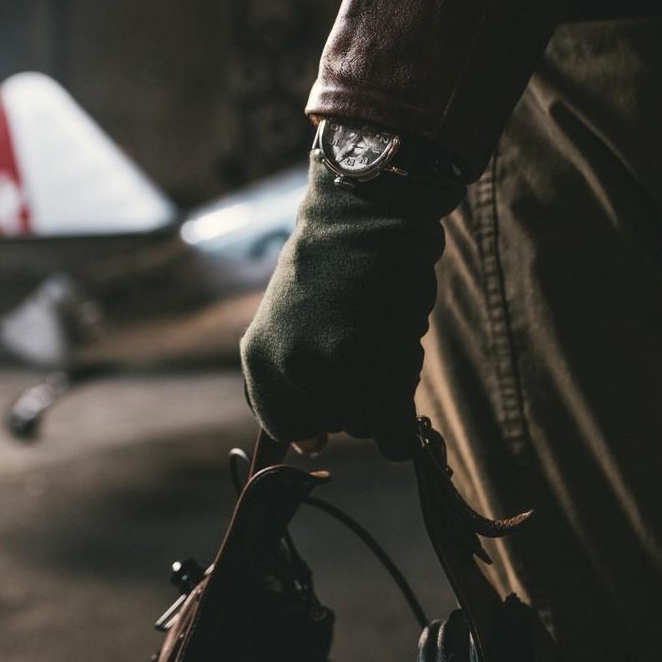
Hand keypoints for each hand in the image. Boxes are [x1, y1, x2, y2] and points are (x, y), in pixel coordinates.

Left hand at [240, 157, 463, 459]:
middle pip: (332, 426)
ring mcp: (329, 372)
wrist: (368, 214)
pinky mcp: (374, 372)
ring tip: (383, 338)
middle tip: (367, 345)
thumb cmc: (338, 265)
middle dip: (354, 400)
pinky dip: (403, 429)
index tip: (338, 400)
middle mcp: (286, 370)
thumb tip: (307, 447)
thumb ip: (291, 377)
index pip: (284, 426)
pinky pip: (391, 436)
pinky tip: (402, 382)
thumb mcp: (291, 319)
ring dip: (383, 396)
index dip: (315, 420)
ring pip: (365, 426)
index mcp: (259, 358)